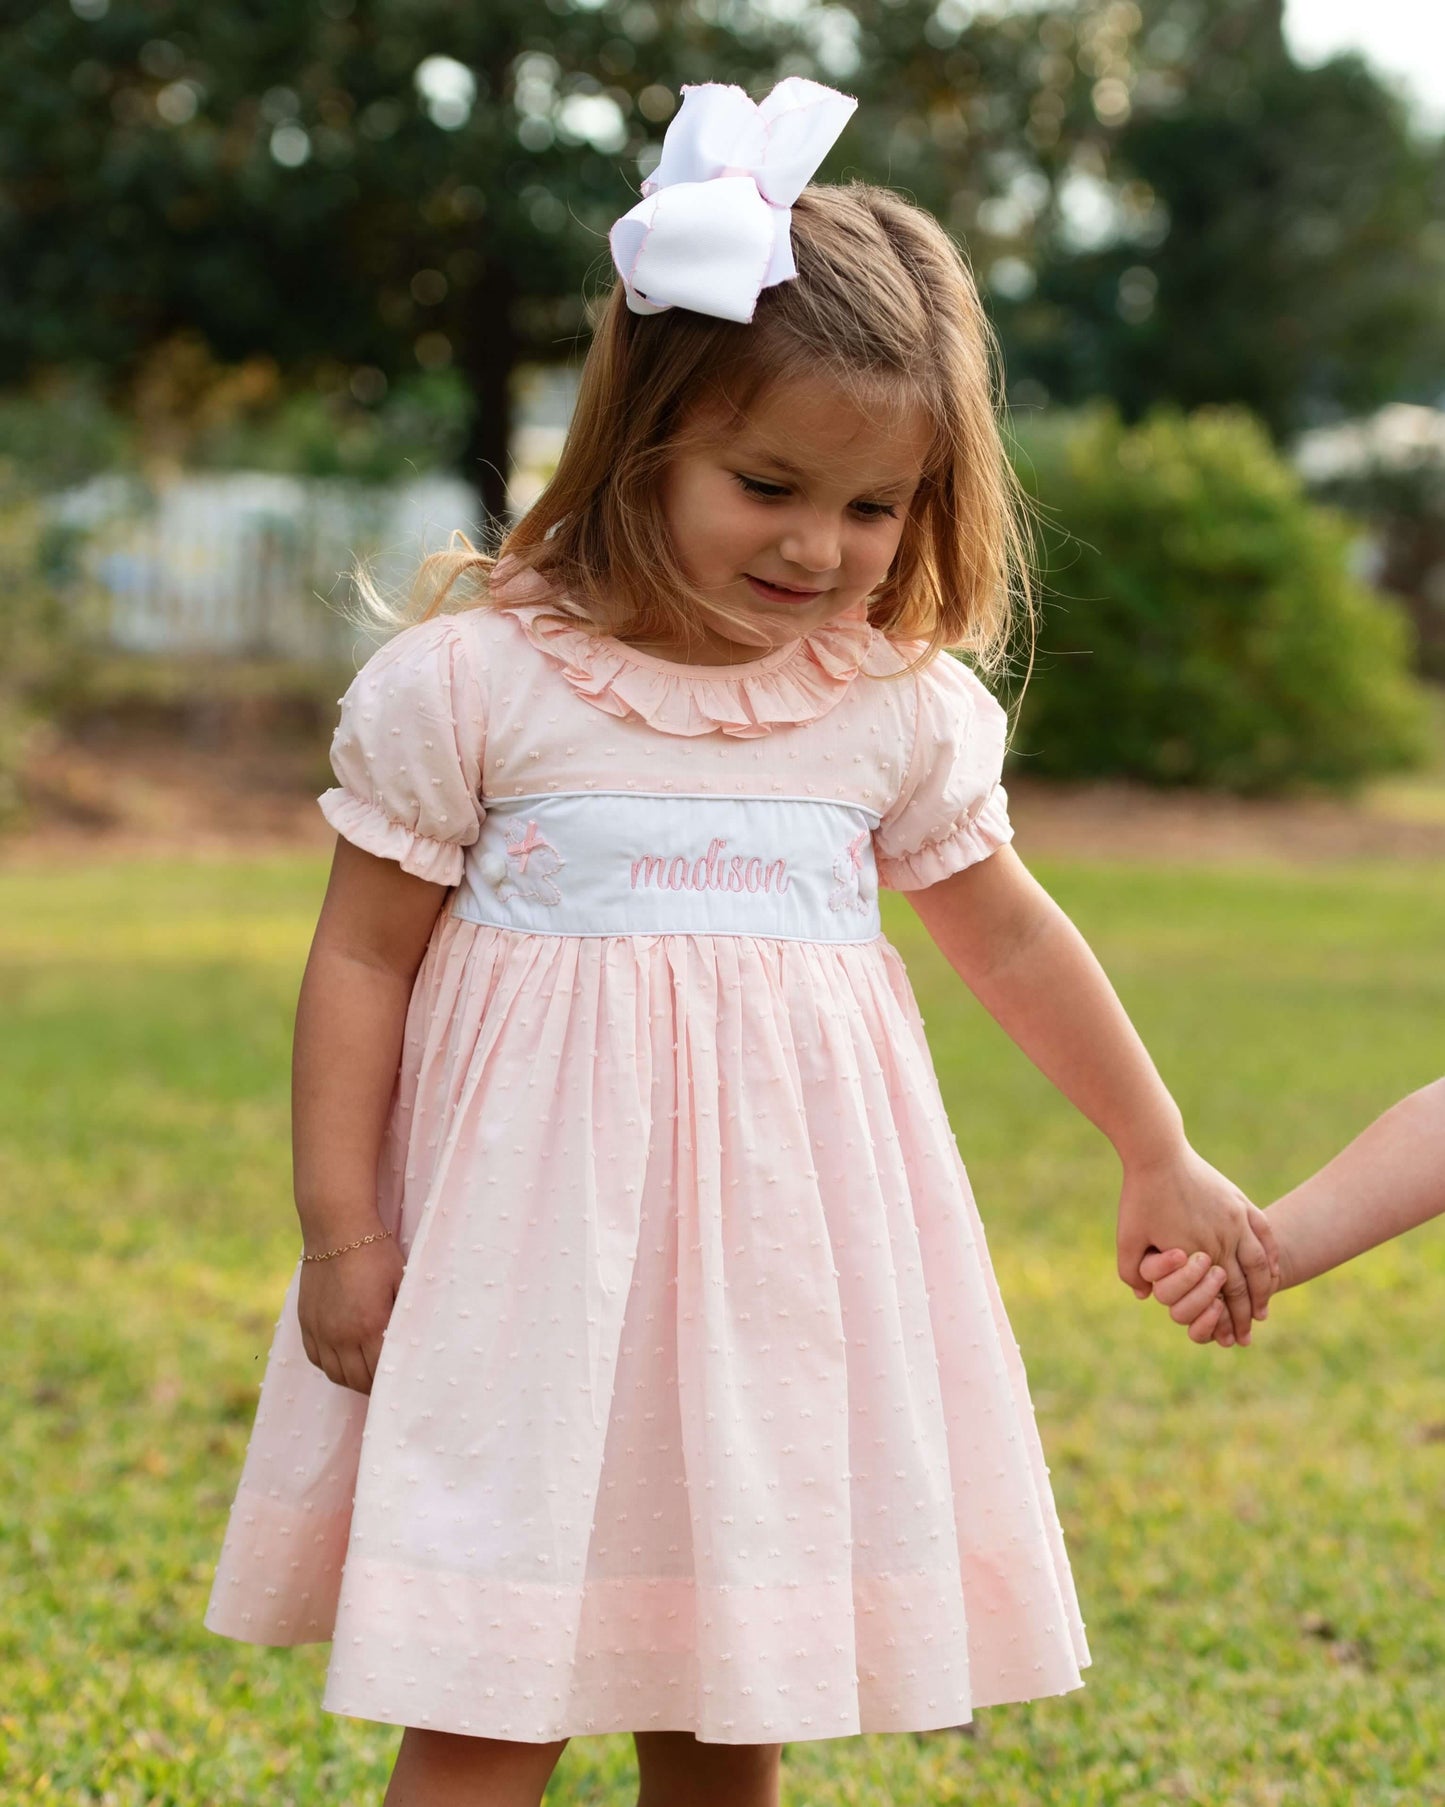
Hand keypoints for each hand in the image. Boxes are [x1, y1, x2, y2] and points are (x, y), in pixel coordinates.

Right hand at [297, 1229, 404, 1394]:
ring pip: (335, 1374)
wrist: (337, 1229)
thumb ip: (405, 1316)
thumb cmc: (376, 1253)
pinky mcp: (306, 1323)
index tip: (402, 1383)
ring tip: (368, 1376)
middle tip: (388, 1383)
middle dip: (374, 1386)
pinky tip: (344, 1360)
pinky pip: (316, 1359)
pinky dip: (331, 1366)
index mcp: (369, 1326)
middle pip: (357, 1380)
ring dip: (353, 1380)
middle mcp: (341, 1335)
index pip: (380, 1373)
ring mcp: (320, 1330)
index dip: (392, 1382)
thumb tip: (414, 1341)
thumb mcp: (401, 1281)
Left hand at [1117, 1145, 1279, 1344]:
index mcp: (1198, 1252)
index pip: (1222, 1296)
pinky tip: (1274, 1269)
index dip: (1229, 1321)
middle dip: (1248, 1314)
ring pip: (1260, 1262)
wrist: (1158, 1153)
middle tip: (1249, 1334)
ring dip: (1265, 1289)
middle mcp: (1223, 1238)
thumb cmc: (1140, 1197)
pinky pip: (1264, 1232)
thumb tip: (1144, 1296)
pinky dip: (1272, 1255)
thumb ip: (1131, 1272)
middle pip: (1244, 1285)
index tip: (1233, 1340)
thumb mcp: (1127, 1238)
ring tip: (1264, 1310)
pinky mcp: (1238, 1201)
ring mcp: (1235, 1218)